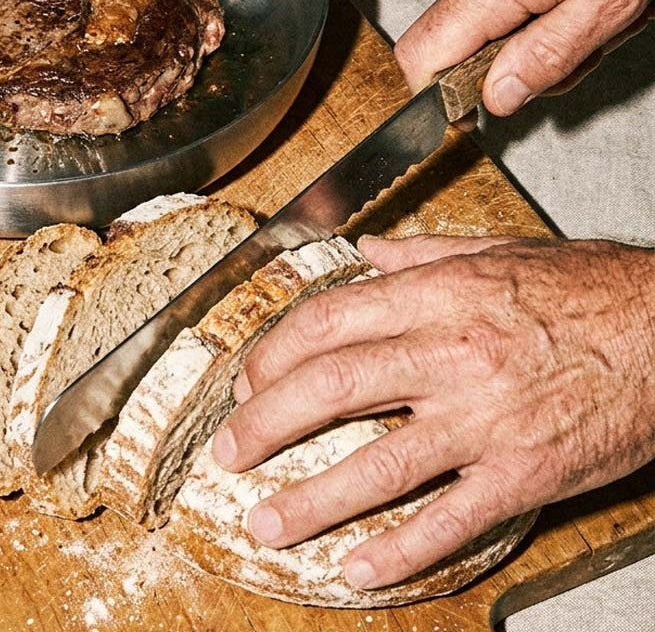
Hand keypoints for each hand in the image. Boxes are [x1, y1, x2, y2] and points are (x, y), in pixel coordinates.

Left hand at [210, 235, 654, 588]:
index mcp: (442, 295)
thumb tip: (365, 252)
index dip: (274, 351)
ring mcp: (489, 421)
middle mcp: (454, 354)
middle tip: (228, 450)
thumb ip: (422, 255)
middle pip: (332, 389)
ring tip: (264, 521)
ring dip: (311, 498)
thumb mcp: (501, 251)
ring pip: (378, 464)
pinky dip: (400, 550)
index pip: (329, 321)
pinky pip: (451, 521)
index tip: (247, 378)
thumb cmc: (592, 289)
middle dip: (266, 422)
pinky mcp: (527, 475)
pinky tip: (357, 569)